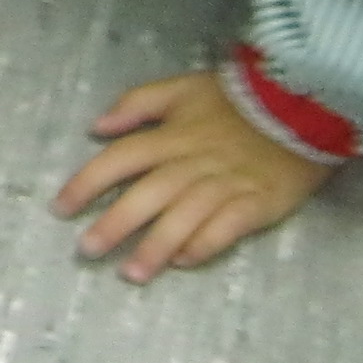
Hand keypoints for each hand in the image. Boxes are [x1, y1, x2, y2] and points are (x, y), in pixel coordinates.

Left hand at [53, 70, 328, 280]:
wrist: (302, 104)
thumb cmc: (236, 100)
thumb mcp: (182, 88)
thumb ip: (137, 103)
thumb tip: (96, 126)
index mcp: (172, 135)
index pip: (121, 158)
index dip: (88, 182)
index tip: (60, 208)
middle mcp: (193, 162)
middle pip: (147, 194)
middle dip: (115, 223)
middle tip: (86, 251)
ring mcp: (226, 184)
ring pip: (183, 218)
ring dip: (155, 246)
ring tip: (131, 274)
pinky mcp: (257, 203)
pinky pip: (226, 228)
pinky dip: (204, 245)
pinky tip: (183, 263)